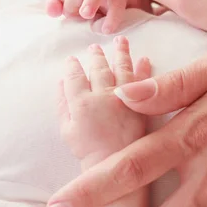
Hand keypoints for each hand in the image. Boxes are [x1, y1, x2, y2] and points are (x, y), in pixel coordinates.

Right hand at [59, 36, 150, 160]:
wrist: (114, 165)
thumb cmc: (86, 151)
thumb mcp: (66, 129)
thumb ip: (63, 104)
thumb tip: (61, 82)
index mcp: (81, 102)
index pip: (74, 76)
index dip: (72, 66)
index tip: (71, 59)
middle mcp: (103, 95)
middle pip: (99, 68)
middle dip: (96, 55)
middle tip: (94, 47)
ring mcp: (125, 98)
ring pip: (122, 68)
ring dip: (121, 52)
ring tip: (120, 41)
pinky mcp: (142, 104)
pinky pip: (145, 80)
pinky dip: (144, 68)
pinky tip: (144, 59)